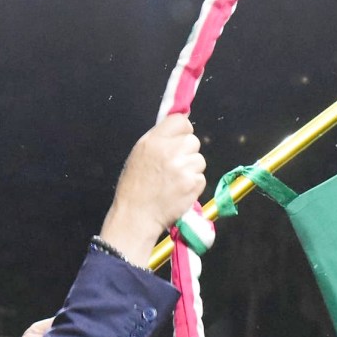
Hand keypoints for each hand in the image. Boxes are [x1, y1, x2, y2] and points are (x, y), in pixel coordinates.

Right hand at [100, 114, 205, 265]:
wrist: (137, 215)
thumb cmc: (135, 187)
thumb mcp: (139, 155)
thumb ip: (158, 139)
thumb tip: (179, 127)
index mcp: (154, 141)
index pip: (181, 121)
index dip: (183, 130)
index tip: (179, 140)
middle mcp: (169, 151)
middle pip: (193, 141)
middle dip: (187, 152)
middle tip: (175, 165)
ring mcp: (183, 168)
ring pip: (199, 160)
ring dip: (191, 169)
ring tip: (175, 181)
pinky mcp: (193, 184)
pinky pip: (201, 178)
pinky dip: (193, 185)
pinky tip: (179, 191)